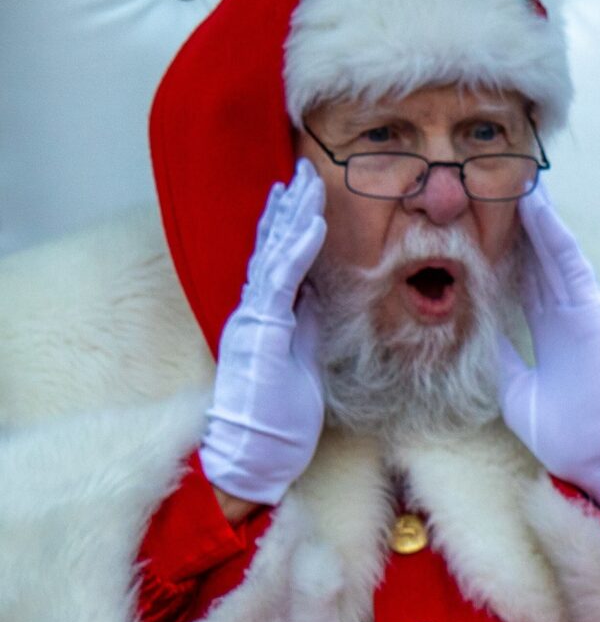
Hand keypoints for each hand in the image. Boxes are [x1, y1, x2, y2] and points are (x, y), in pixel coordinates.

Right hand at [200, 162, 327, 506]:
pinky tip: (311, 224)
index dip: (291, 226)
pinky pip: (281, 280)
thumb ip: (308, 324)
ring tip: (309, 182)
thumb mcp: (303, 359)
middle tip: (307, 169)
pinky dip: (296, 249)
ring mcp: (256, 315)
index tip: (304, 195)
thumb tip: (321, 295)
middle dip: (291, 208)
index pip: (281, 260)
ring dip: (294, 216)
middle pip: (274, 246)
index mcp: (268, 315)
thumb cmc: (279, 415)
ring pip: (274, 253)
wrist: (256, 451)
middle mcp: (256, 308)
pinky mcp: (261, 328)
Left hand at [495, 182, 599, 505]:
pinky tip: (539, 207)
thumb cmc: (571, 437)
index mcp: (551, 332)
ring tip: (518, 178)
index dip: (506, 248)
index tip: (484, 219)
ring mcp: (583, 310)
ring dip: (538, 216)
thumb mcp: (517, 391)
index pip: (523, 279)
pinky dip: (555, 235)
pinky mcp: (595, 312)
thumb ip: (502, 357)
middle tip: (499, 182)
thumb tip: (478, 331)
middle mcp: (567, 314)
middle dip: (521, 221)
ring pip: (555, 252)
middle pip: (539, 256)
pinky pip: (571, 266)